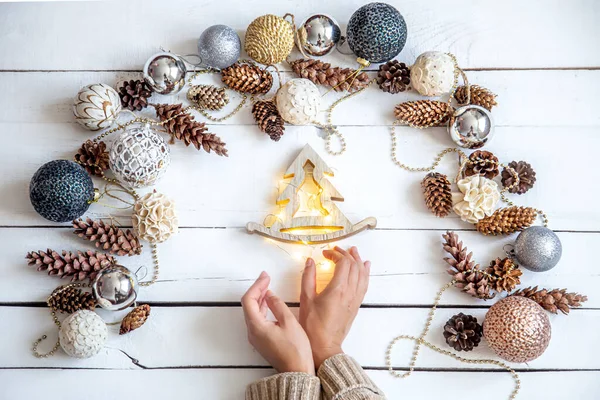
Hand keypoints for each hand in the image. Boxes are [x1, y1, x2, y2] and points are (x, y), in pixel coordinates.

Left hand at [242, 271, 314, 374]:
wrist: (297, 372)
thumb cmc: (296, 350)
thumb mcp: (289, 322)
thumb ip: (277, 305)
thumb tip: (269, 295)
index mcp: (256, 327)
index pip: (249, 300)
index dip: (257, 285)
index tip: (266, 276)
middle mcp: (252, 332)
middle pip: (248, 305)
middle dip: (257, 290)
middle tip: (266, 278)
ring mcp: (256, 338)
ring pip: (252, 312)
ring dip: (258, 298)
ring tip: (268, 287)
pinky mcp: (261, 341)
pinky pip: (256, 320)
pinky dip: (261, 308)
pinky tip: (269, 303)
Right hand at [299, 246, 370, 368]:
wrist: (324, 345)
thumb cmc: (313, 325)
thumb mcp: (306, 299)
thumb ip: (308, 277)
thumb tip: (310, 261)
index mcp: (338, 289)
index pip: (343, 263)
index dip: (335, 254)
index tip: (325, 253)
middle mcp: (350, 292)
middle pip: (354, 265)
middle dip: (346, 254)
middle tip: (336, 250)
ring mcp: (355, 298)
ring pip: (362, 273)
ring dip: (358, 260)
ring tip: (353, 251)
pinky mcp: (356, 304)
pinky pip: (364, 284)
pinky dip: (365, 273)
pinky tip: (365, 267)